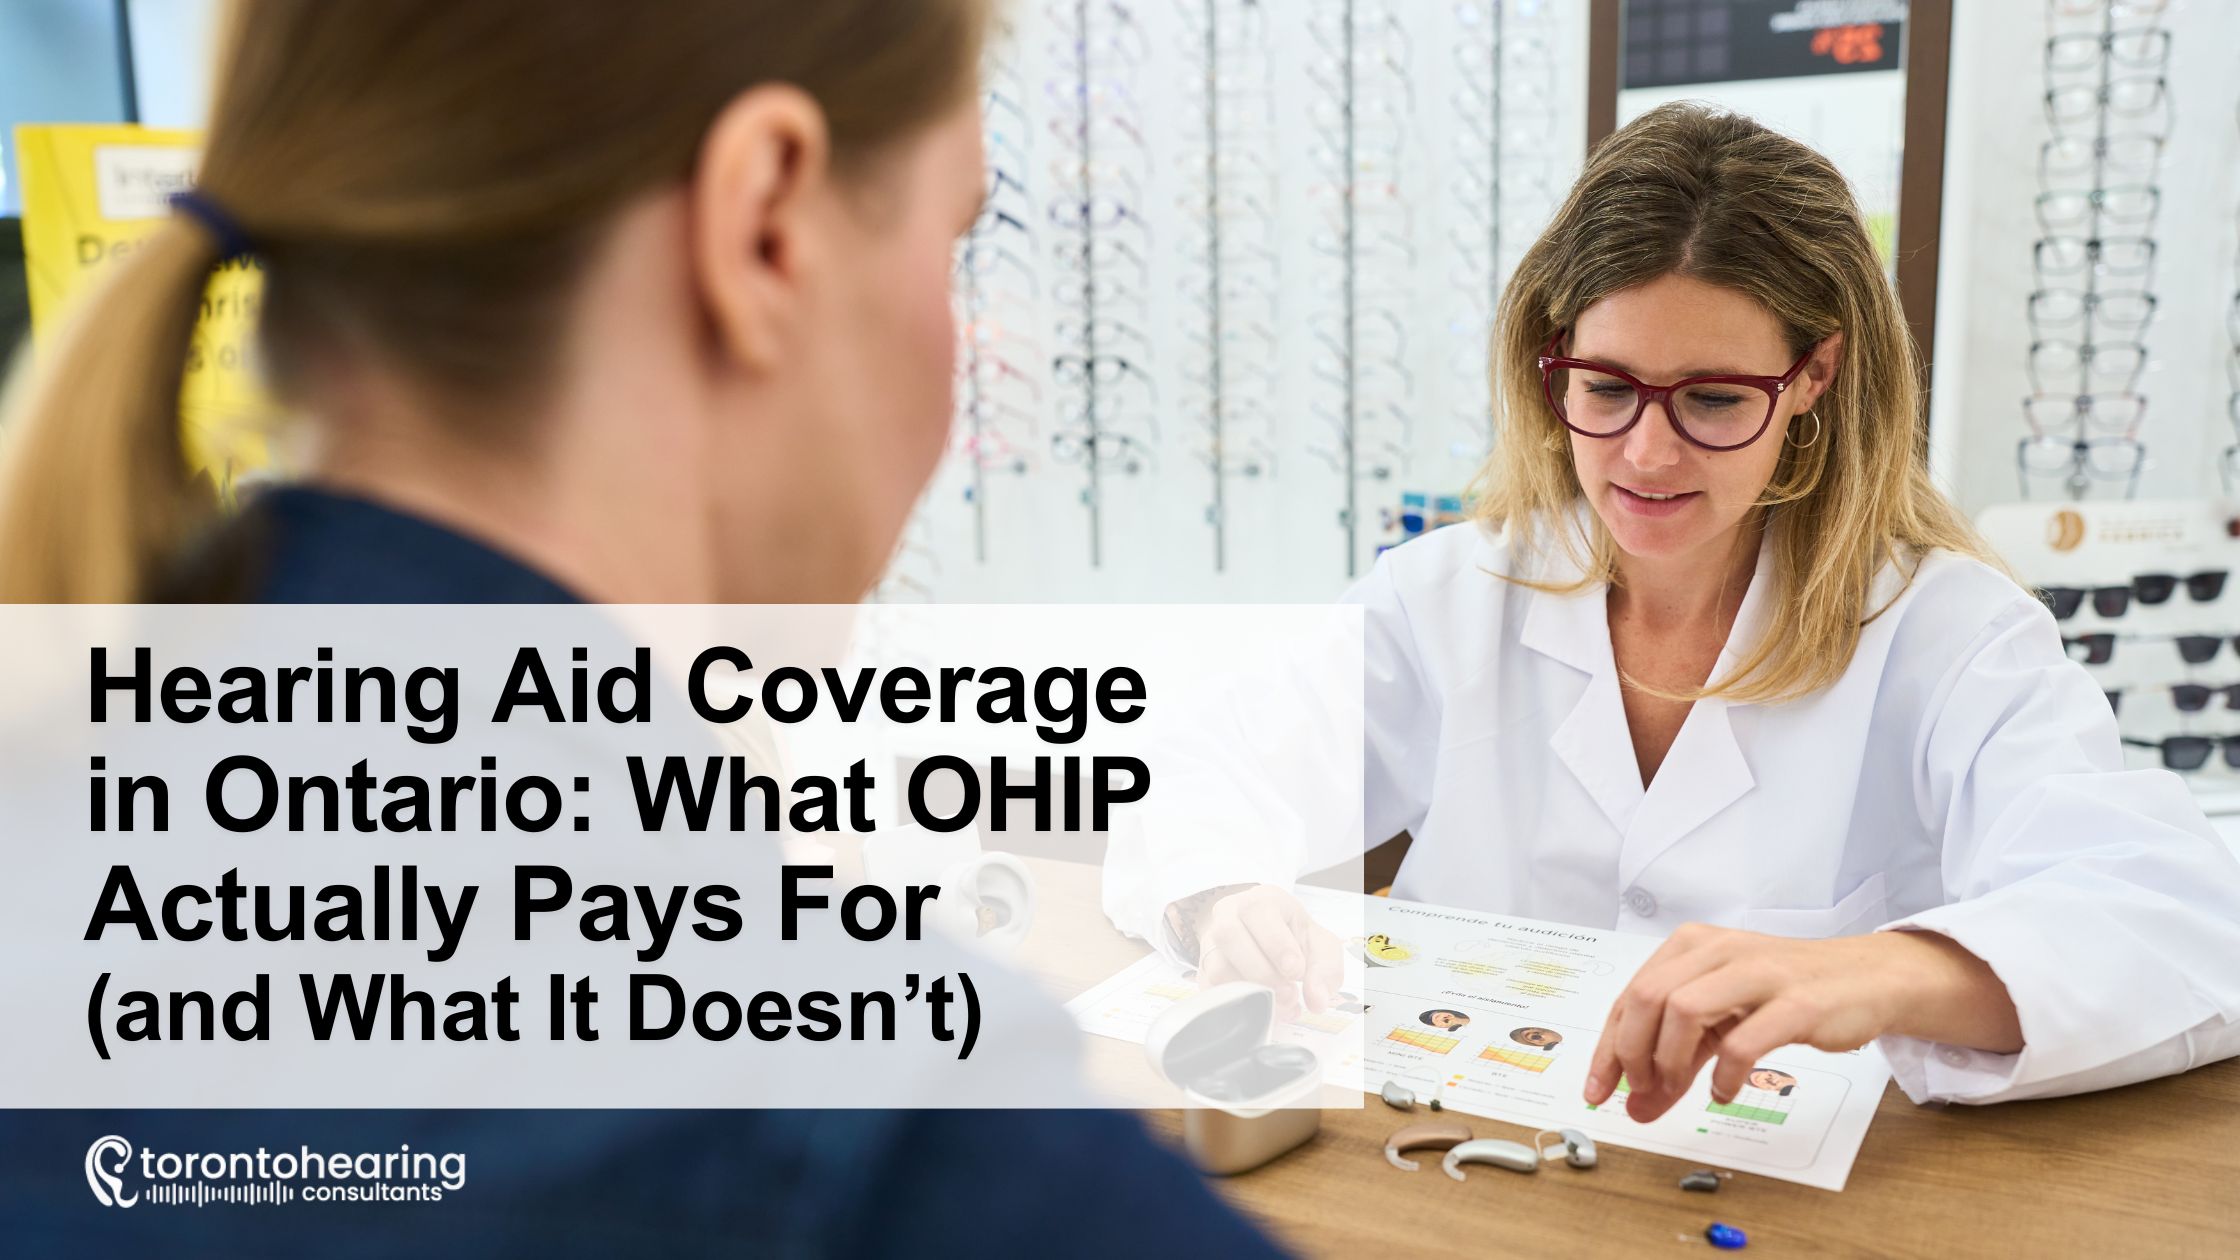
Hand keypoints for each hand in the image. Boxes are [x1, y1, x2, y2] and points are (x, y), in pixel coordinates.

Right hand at [1191, 886, 1342, 1022]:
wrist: (1269, 945)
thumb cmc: (1295, 940)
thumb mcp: (1321, 946)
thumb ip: (1325, 970)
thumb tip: (1317, 1000)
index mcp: (1261, 900)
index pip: (1258, 911)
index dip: (1277, 944)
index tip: (1296, 971)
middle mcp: (1229, 914)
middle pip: (1230, 936)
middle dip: (1262, 972)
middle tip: (1288, 994)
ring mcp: (1211, 942)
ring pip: (1216, 965)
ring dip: (1249, 990)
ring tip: (1278, 1004)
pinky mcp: (1203, 970)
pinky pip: (1210, 988)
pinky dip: (1236, 1003)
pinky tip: (1260, 1008)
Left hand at [1584, 924, 1969, 1121]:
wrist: (1867, 978)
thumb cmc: (1787, 994)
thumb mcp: (1723, 1018)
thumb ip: (1679, 1056)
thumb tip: (1638, 1103)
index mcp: (1692, 946)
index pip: (1631, 996)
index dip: (1607, 1048)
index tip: (1597, 1091)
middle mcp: (1718, 951)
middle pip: (1646, 999)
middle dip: (1632, 1054)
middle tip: (1640, 1093)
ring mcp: (1757, 972)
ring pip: (1683, 1012)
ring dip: (1670, 1063)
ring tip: (1678, 1091)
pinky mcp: (1795, 1002)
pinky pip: (1742, 1041)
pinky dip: (1723, 1075)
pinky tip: (1723, 1093)